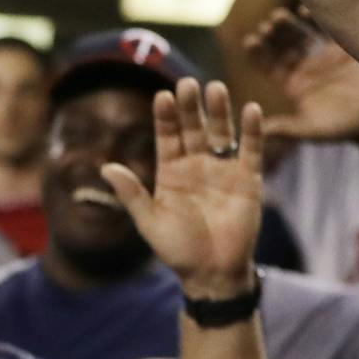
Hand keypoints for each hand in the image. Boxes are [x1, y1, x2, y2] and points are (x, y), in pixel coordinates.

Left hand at [100, 78, 261, 298]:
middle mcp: (197, 164)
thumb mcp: (149, 222)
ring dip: (219, 111)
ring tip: (215, 88)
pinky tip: (252, 110)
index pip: (167, 136)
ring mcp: (223, 170)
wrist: (212, 275)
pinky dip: (253, 131)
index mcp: (171, 171)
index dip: (165, 117)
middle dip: (190, 107)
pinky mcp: (248, 180)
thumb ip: (131, 194)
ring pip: (220, 133)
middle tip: (188, 83)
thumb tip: (105, 168)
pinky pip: (250, 151)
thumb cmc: (178, 250)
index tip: (162, 96)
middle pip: (193, 128)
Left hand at [244, 8, 358, 141]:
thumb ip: (288, 128)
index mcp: (292, 83)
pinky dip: (315, 19)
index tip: (251, 41)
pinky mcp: (342, 48)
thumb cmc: (344, 128)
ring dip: (289, 24)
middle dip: (273, 34)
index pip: (268, 64)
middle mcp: (304, 67)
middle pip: (282, 45)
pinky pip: (326, 29)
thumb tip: (262, 132)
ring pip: (301, 34)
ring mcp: (321, 56)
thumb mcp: (313, 129)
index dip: (259, 52)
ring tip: (279, 16)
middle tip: (267, 25)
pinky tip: (305, 11)